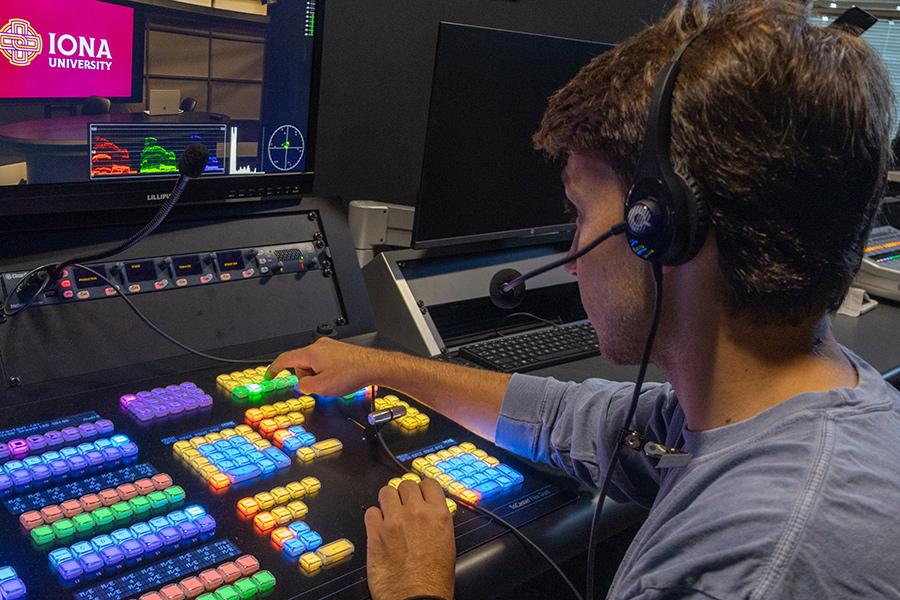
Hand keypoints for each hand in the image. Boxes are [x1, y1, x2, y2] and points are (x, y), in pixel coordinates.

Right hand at [265, 337, 382, 395]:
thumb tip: (303, 384)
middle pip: (301, 364)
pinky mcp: (338, 351)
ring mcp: (329, 347)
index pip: (284, 359)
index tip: (269, 375)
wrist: (374, 366)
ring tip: (335, 382)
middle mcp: (319, 346)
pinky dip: (328, 373)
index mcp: (310, 353)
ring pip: (314, 365)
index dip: (274, 369)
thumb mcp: (322, 387)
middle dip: (307, 378)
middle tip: (322, 386)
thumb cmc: (352, 373)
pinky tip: (340, 378)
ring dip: (319, 376)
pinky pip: (325, 363)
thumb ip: (305, 386)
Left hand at [365, 479, 455, 599]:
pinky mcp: (375, 533)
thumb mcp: (447, 544)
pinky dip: (373, 517)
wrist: (417, 597)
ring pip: (386, 491)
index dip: (422, 488)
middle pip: (406, 484)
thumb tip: (429, 515)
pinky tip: (378, 527)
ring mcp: (394, 521)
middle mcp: (416, 513)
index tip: (418, 493)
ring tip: (388, 512)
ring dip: (387, 500)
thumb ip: (436, 522)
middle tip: (402, 505)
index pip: (428, 483)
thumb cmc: (433, 580)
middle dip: (403, 494)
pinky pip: (370, 511)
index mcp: (438, 515)